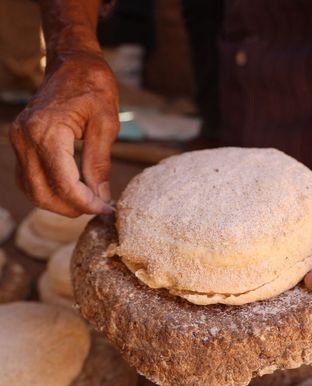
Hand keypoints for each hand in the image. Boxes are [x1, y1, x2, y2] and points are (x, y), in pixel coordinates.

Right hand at [9, 51, 119, 216]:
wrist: (72, 62)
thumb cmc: (93, 86)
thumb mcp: (106, 124)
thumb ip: (100, 163)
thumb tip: (101, 196)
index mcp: (47, 132)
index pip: (64, 183)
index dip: (86, 203)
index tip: (106, 208)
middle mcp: (25, 138)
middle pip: (43, 193)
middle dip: (72, 208)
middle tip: (98, 208)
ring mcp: (18, 140)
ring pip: (32, 190)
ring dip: (58, 203)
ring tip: (86, 201)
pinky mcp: (20, 142)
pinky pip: (27, 177)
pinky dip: (47, 190)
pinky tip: (70, 190)